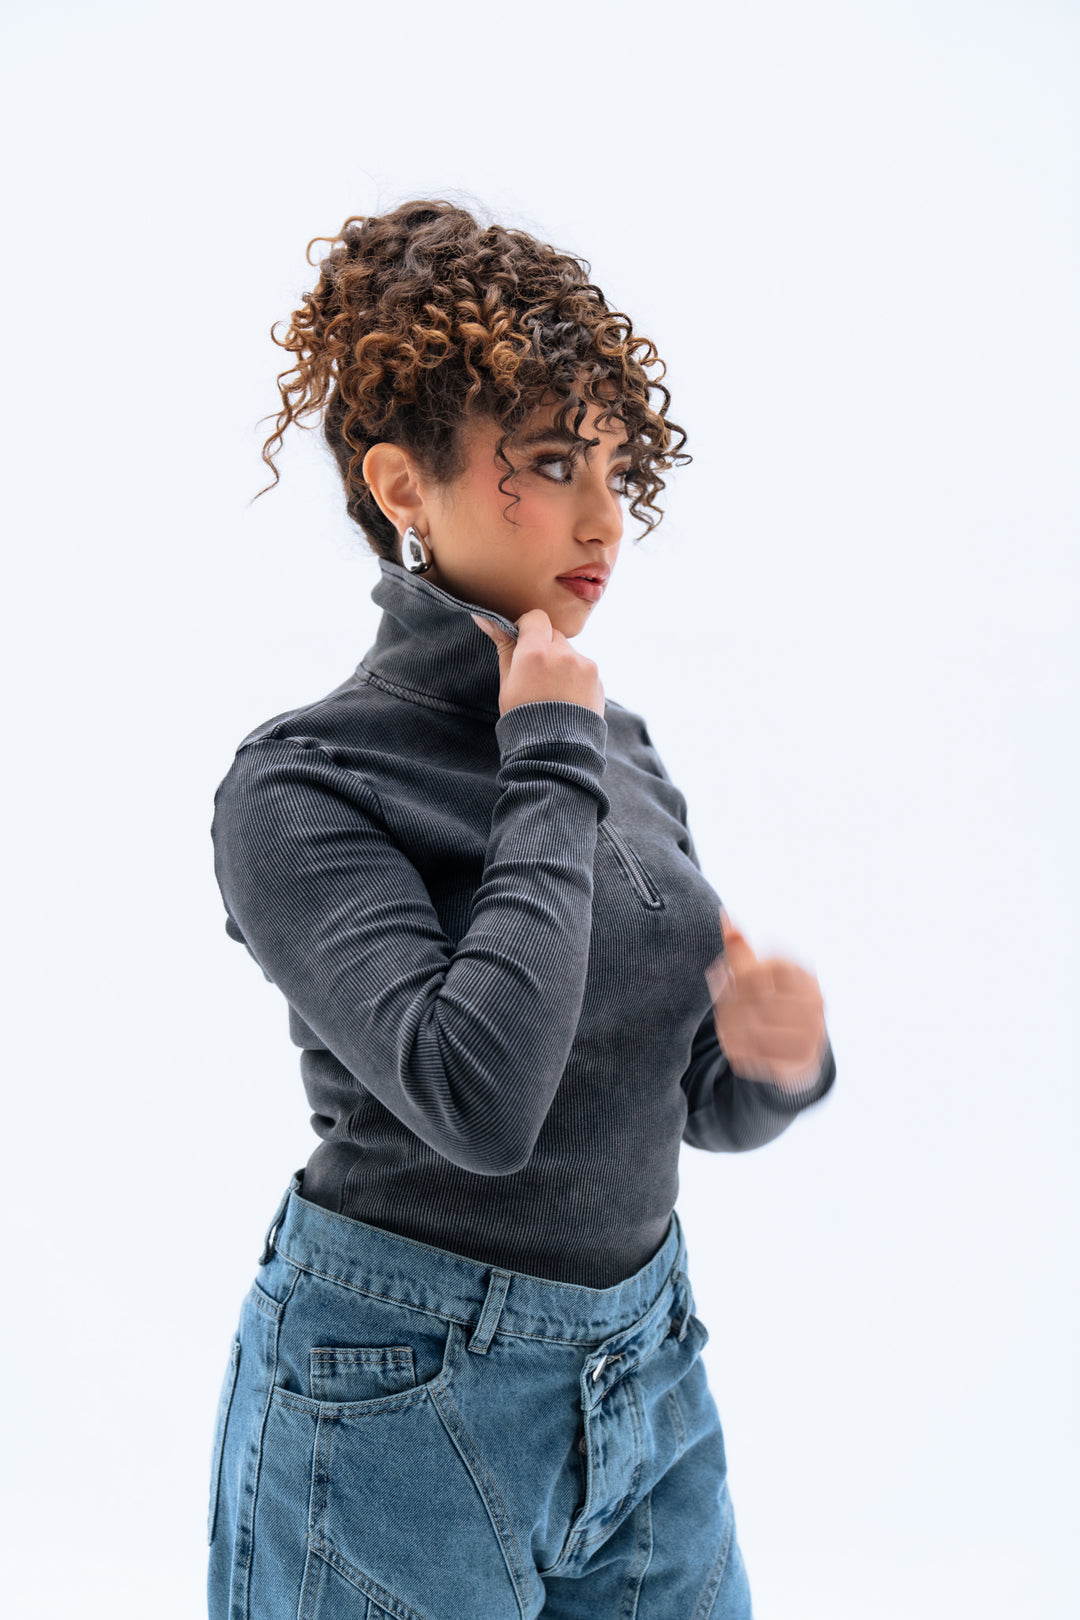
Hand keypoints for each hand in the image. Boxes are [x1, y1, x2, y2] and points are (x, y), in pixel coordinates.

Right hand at [471, 609, 604, 716]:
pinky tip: (567, 699)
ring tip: (553, 692)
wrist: (554, 751)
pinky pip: (583, 668)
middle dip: (544, 648)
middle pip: (553, 635)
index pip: (535, 618)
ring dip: (561, 663)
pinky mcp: (597, 679)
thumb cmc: (524, 719)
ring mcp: (583, 666)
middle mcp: (563, 654)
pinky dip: (575, 678)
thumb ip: (503, 645)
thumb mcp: (507, 682)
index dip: (528, 629)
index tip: (523, 645)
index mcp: (535, 652)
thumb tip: (484, 617)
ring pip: (569, 652)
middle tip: (536, 675)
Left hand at [703, 909, 828, 1090]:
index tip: (720, 978)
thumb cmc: (773, 1003)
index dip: (738, 975)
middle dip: (731, 1004)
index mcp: (805, 976)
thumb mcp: (759, 975)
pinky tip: (733, 1046)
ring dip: (733, 1029)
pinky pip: (763, 1054)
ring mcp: (813, 1032)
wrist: (798, 1051)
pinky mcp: (803, 1060)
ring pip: (758, 1028)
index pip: (766, 968)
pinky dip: (742, 1050)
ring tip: (723, 1028)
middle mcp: (816, 1003)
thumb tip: (724, 916)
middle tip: (719, 1009)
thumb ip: (740, 950)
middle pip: (760, 999)